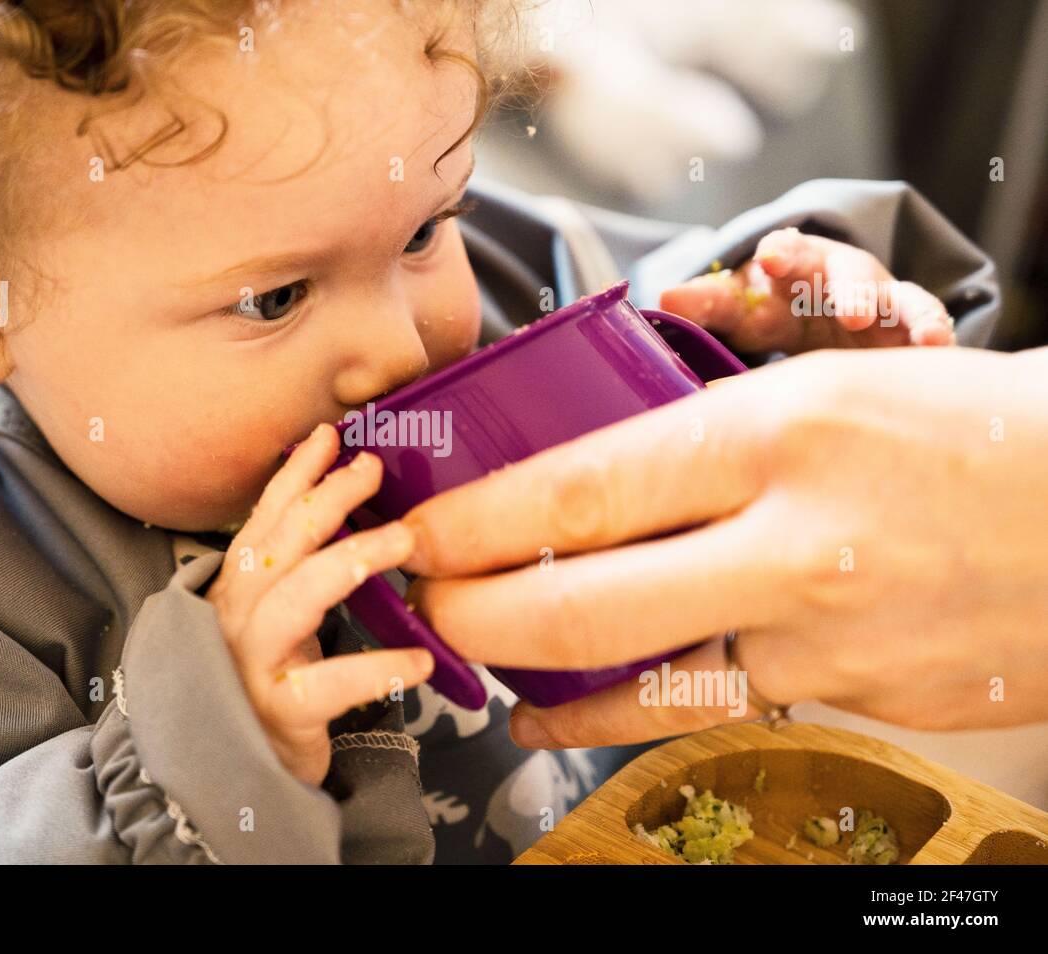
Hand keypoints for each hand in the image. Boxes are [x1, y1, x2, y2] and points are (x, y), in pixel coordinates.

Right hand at [207, 423, 433, 785]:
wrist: (237, 775)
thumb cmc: (274, 682)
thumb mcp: (279, 617)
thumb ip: (302, 568)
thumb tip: (353, 508)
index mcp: (240, 589)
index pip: (265, 518)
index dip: (296, 474)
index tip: (331, 435)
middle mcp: (236, 618)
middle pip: (280, 544)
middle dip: (328, 498)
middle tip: (374, 469)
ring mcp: (253, 664)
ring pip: (297, 598)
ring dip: (350, 561)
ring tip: (404, 542)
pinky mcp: (280, 714)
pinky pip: (328, 685)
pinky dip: (377, 668)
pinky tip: (419, 660)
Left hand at [400, 346, 1047, 746]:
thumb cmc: (962, 426)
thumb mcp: (823, 382)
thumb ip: (699, 425)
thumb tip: (582, 464)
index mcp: (777, 433)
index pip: (584, 486)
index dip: (477, 518)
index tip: (420, 528)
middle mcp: (791, 542)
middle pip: (584, 601)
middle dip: (474, 610)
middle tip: (424, 596)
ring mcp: (821, 637)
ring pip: (639, 680)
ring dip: (535, 675)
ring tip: (478, 660)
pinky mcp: (848, 697)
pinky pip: (705, 711)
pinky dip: (619, 716)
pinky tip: (567, 714)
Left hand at [660, 227, 955, 352]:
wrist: (819, 309)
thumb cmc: (774, 306)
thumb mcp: (741, 306)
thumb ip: (707, 305)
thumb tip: (663, 299)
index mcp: (793, 264)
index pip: (785, 252)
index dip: (780, 254)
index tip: (773, 260)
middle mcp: (841, 276)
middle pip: (848, 276)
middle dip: (852, 292)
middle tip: (852, 313)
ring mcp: (882, 301)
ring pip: (902, 301)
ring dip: (912, 316)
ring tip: (925, 339)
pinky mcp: (907, 330)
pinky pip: (928, 330)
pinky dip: (937, 338)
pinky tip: (942, 353)